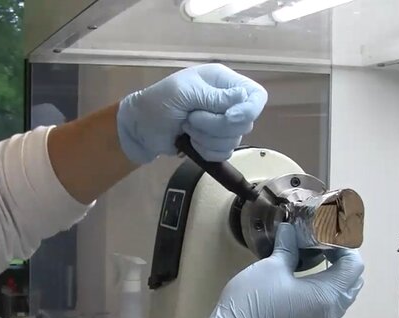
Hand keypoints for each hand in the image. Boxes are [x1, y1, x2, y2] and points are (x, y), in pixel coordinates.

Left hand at [117, 64, 267, 163]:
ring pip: (234, 141)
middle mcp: (229, 102)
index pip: (256, 96)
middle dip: (216, 126)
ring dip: (206, 138)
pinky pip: (224, 153)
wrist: (141, 128)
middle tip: (191, 118)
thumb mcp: (184, 93)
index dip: (248, 109)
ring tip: (187, 128)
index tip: (230, 117)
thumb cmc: (158, 102)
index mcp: (223, 82)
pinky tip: (191, 141)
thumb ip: (214, 96)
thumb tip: (243, 97)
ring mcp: (223, 124)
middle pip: (245, 123)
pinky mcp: (216, 143)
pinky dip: (206, 151)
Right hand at [180, 223, 364, 317]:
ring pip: (342, 297)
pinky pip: (329, 306)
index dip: (345, 248)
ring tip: (317, 258)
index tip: (327, 236)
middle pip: (352, 283)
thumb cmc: (255, 299)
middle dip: (343, 261)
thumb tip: (290, 229)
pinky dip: (327, 290)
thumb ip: (288, 247)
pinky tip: (308, 278)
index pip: (353, 267)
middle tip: (324, 245)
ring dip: (336, 277)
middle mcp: (330, 312)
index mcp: (327, 296)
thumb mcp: (273, 266)